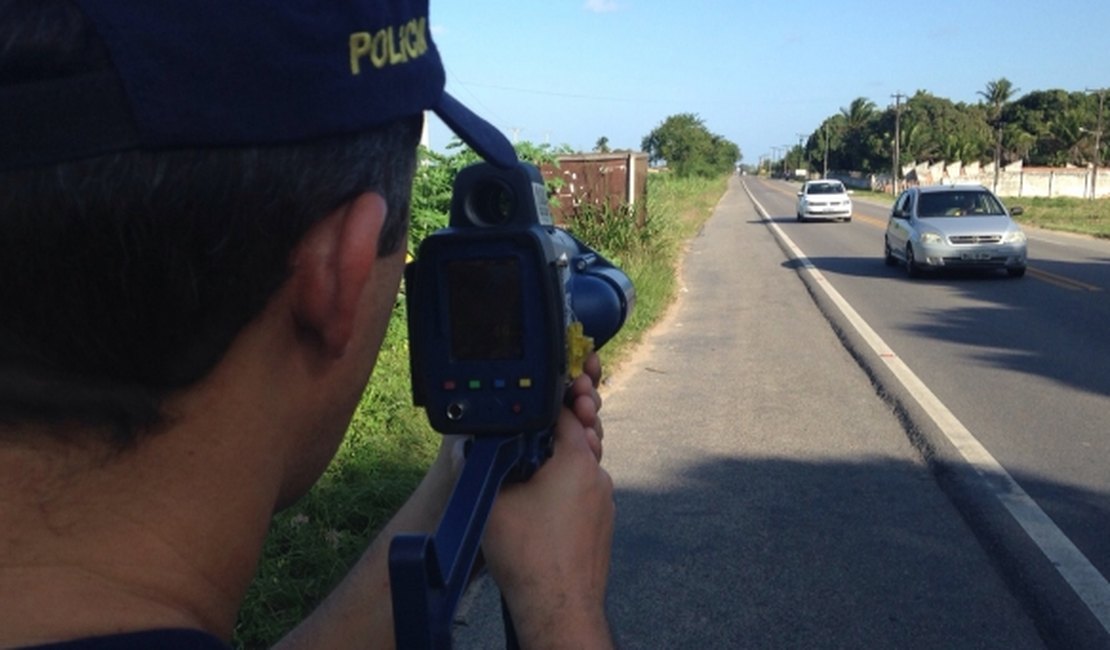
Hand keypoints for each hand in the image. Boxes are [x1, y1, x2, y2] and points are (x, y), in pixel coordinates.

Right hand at [482, 353, 613, 647]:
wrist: (558, 606)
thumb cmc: (529, 554)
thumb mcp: (495, 498)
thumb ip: (485, 464)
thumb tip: (471, 446)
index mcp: (575, 458)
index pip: (565, 407)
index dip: (553, 391)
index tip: (546, 379)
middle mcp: (596, 474)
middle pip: (581, 431)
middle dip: (567, 416)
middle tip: (553, 405)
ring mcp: (603, 500)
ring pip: (584, 462)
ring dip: (566, 451)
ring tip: (543, 450)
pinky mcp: (602, 523)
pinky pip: (585, 488)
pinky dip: (570, 480)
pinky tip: (548, 491)